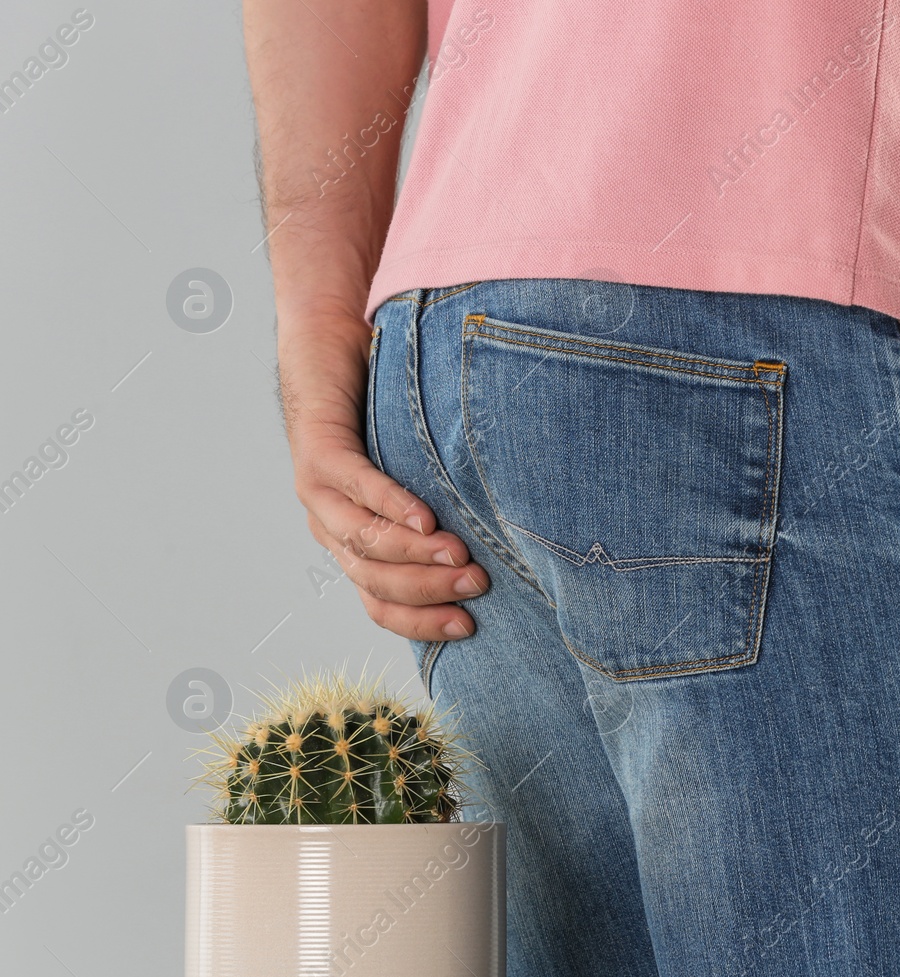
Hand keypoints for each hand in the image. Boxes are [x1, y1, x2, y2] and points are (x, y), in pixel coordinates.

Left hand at [281, 318, 487, 640]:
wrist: (327, 350)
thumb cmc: (386, 417)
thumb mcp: (418, 479)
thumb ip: (441, 518)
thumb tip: (505, 555)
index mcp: (354, 544)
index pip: (381, 603)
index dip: (421, 622)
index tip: (469, 627)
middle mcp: (330, 526)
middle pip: (374, 580)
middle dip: (429, 589)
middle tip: (478, 585)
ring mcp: (318, 491)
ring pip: (364, 541)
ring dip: (414, 554)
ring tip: (460, 555)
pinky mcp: (318, 450)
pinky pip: (355, 486)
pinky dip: (392, 504)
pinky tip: (425, 517)